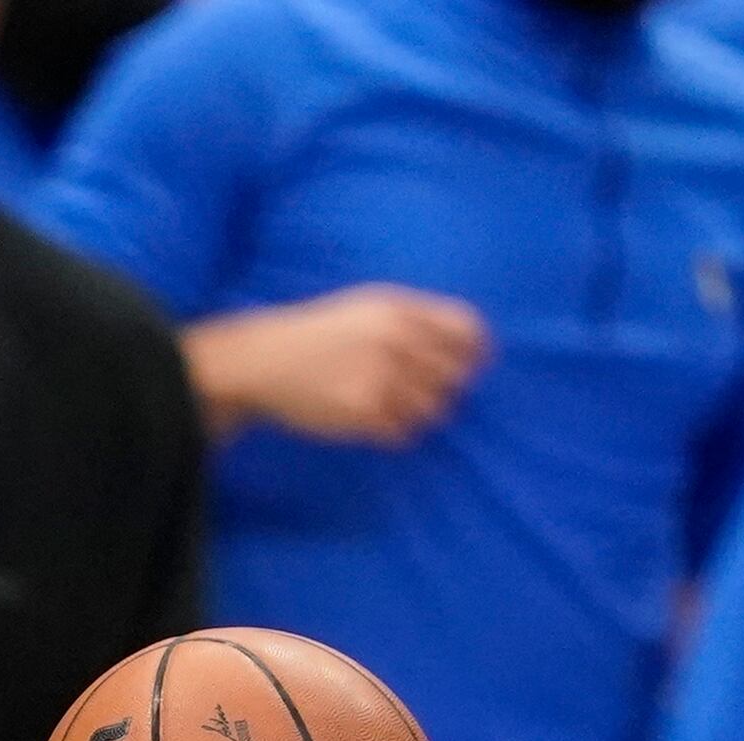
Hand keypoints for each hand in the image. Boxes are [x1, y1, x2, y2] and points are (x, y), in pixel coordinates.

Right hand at [186, 284, 491, 445]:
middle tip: (418, 388)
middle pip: (455, 375)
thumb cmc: (323, 332)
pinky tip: (374, 417)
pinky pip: (405, 432)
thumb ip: (418, 319)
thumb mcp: (370, 305)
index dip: (476, 351)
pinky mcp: (363, 412)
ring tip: (392, 403)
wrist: (266, 360)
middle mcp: (395, 340)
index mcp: (400, 309)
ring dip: (419, 411)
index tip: (470, 365)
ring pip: (434, 408)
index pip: (467, 331)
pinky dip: (395, 429)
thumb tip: (475, 349)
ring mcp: (380, 378)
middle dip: (443, 385)